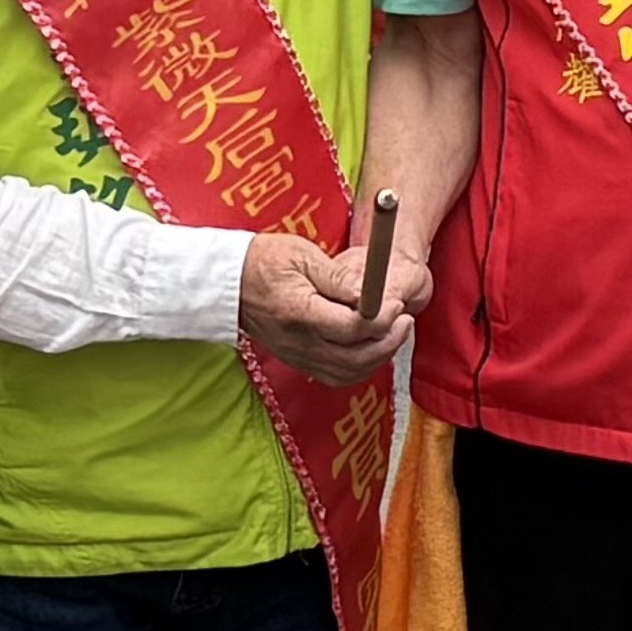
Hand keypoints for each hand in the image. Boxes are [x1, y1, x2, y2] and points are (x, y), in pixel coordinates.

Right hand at [239, 226, 402, 383]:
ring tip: (394, 332)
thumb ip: (339, 277)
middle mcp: (299, 342)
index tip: (396, 303)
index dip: (382, 319)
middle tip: (404, 319)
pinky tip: (371, 349)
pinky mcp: (297, 361)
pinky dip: (361, 367)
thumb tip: (373, 292)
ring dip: (379, 356)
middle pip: (356, 357)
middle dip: (389, 341)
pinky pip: (336, 375)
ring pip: (349, 372)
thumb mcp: (302, 255)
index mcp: (300, 313)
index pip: (352, 328)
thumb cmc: (262, 261)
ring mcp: (297, 356)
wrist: (226, 282)